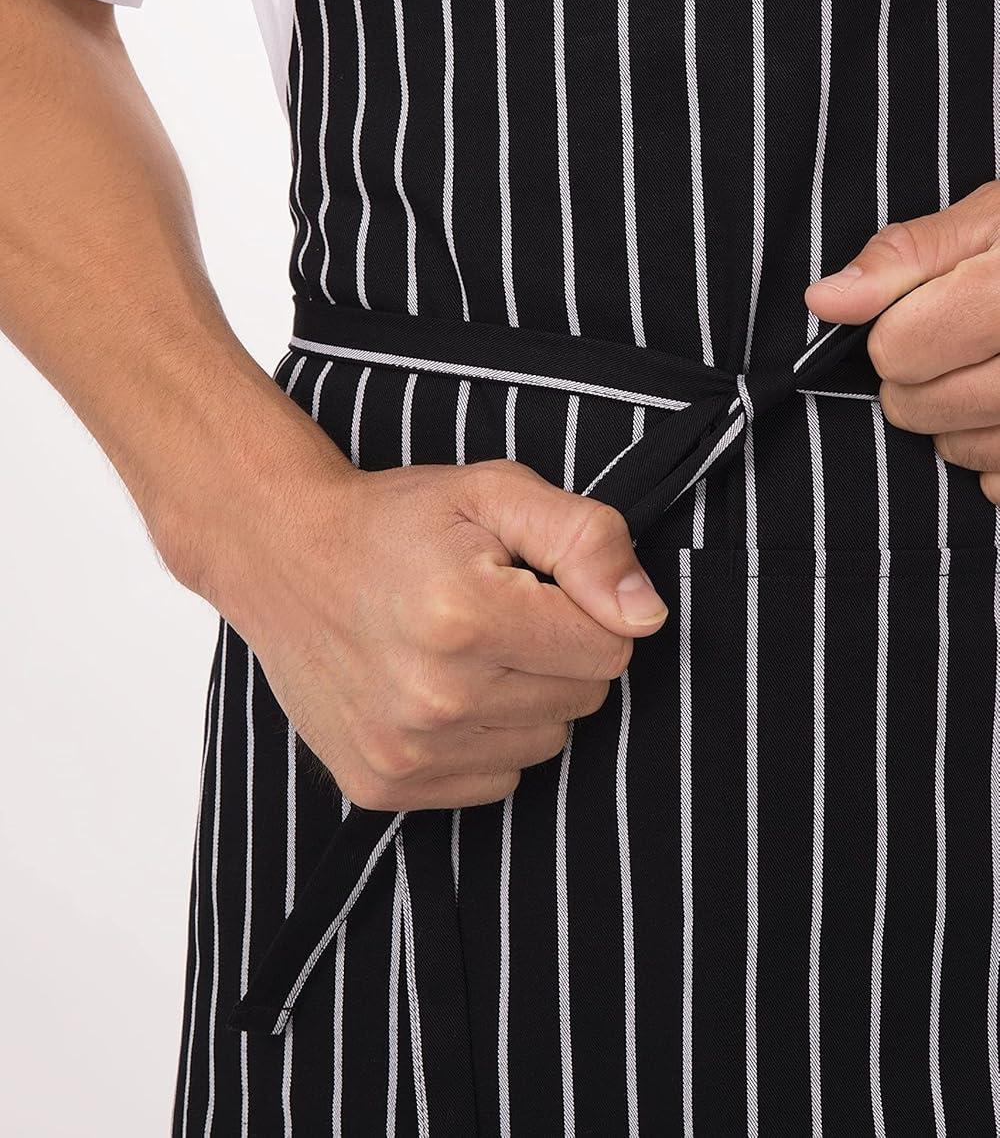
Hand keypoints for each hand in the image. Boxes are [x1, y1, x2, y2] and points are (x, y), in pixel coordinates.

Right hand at [165, 439, 667, 812]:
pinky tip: (438, 689)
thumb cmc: (397, 521)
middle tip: (492, 609)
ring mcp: (407, 751)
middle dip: (556, 652)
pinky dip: (484, 739)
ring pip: (545, 743)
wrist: (282, 557)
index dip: (586, 607)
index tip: (532, 583)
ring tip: (462, 648)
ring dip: (523, 698)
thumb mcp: (496, 493)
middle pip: (583, 700)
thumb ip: (586, 539)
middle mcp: (437, 697)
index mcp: (469, 616)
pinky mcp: (384, 786)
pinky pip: (496, 780)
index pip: (611, 648)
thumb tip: (646, 615)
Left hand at [804, 179, 999, 503]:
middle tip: (941, 355)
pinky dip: (995, 461)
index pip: (900, 348)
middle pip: (928, 407)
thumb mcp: (988, 220)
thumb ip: (903, 257)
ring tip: (976, 381)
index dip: (894, 334)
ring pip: (970, 451)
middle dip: (914, 386)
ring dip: (952, 427)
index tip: (918, 317)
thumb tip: (824, 301)